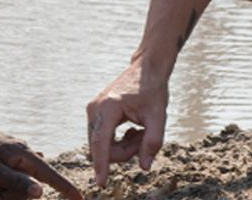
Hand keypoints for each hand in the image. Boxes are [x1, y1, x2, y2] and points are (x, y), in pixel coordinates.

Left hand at [0, 113, 82, 199]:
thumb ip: (17, 182)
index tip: (80, 198)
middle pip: (25, 186)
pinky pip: (0, 178)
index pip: (50, 175)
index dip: (65, 188)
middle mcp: (21, 153)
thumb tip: (41, 192)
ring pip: (11, 183)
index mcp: (22, 155)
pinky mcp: (0, 156)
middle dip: (4, 196)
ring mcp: (10, 154)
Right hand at [84, 60, 166, 187]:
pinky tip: (133, 131)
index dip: (101, 165)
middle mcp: (95, 109)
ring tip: (141, 133)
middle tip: (144, 139)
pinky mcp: (95, 113)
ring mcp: (93, 111)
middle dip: (124, 152)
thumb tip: (144, 166)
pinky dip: (119, 142)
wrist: (146, 68)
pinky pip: (103, 139)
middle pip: (103, 147)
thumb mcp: (158, 116)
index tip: (100, 183)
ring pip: (103, 145)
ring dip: (123, 147)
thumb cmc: (152, 89)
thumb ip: (152, 142)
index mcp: (108, 107)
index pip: (101, 143)